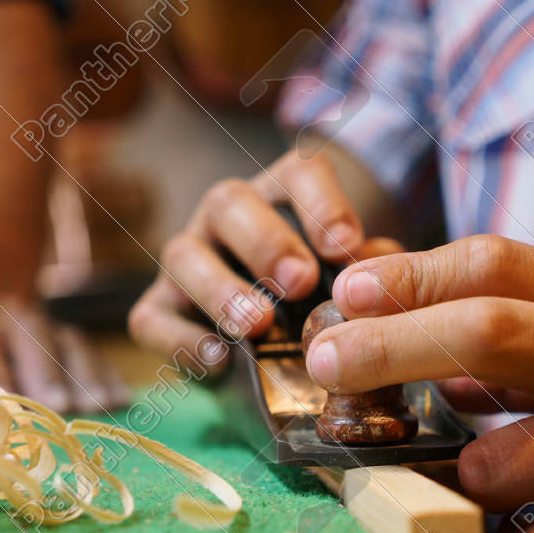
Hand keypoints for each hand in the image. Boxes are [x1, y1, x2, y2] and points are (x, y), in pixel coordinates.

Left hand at [0, 285, 129, 412]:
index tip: (5, 415)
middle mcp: (12, 314)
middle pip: (34, 343)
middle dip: (47, 375)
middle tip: (59, 408)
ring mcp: (48, 323)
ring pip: (70, 345)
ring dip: (86, 376)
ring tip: (101, 406)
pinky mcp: (71, 335)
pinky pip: (93, 352)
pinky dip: (108, 374)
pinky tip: (122, 399)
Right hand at [128, 150, 402, 370]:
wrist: (273, 356)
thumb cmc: (320, 302)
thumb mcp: (351, 281)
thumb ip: (370, 272)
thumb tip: (381, 275)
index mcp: (280, 197)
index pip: (299, 173)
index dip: (322, 204)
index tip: (344, 247)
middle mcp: (225, 218)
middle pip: (228, 201)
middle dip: (264, 242)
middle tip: (298, 284)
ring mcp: (188, 261)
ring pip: (182, 253)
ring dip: (220, 289)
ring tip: (257, 325)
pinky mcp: (158, 310)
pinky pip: (152, 317)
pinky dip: (182, 339)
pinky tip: (220, 360)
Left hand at [304, 234, 533, 532]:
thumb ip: (525, 335)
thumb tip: (418, 361)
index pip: (495, 263)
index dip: (410, 274)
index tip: (344, 290)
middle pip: (484, 334)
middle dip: (387, 348)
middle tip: (327, 365)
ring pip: (505, 467)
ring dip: (455, 483)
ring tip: (442, 483)